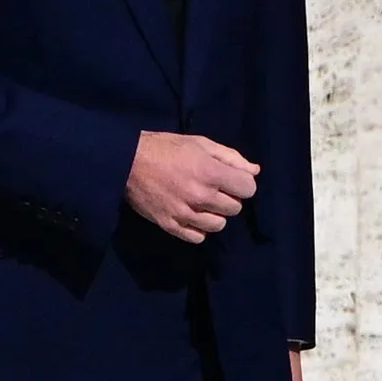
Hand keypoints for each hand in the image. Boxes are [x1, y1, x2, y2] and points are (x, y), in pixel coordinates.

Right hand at [123, 131, 258, 243]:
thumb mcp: (200, 143)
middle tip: (215, 187)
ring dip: (216, 214)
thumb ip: (230, 157)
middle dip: (229, 197)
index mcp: (210, 172)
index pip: (248, 189)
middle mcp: (200, 196)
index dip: (243, 182)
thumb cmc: (165, 148)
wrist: (127, 161)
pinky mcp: (170, 226)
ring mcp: (185, 214)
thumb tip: (255, 170)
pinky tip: (192, 215)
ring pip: (219, 225)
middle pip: (235, 208)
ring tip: (203, 203)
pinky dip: (199, 228)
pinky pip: (198, 237)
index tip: (233, 178)